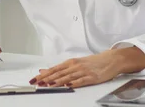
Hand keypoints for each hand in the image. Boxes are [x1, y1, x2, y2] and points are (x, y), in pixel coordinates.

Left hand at [29, 47, 144, 88]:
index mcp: (70, 62)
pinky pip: (81, 81)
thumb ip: (60, 69)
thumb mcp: (75, 63)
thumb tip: (44, 71)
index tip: (34, 79)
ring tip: (48, 85)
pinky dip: (74, 83)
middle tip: (37, 83)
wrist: (111, 59)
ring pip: (68, 77)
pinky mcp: (92, 77)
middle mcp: (75, 66)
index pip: (54, 69)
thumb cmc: (92, 62)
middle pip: (58, 73)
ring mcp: (83, 71)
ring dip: (57, 82)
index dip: (43, 75)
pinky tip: (68, 85)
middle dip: (46, 79)